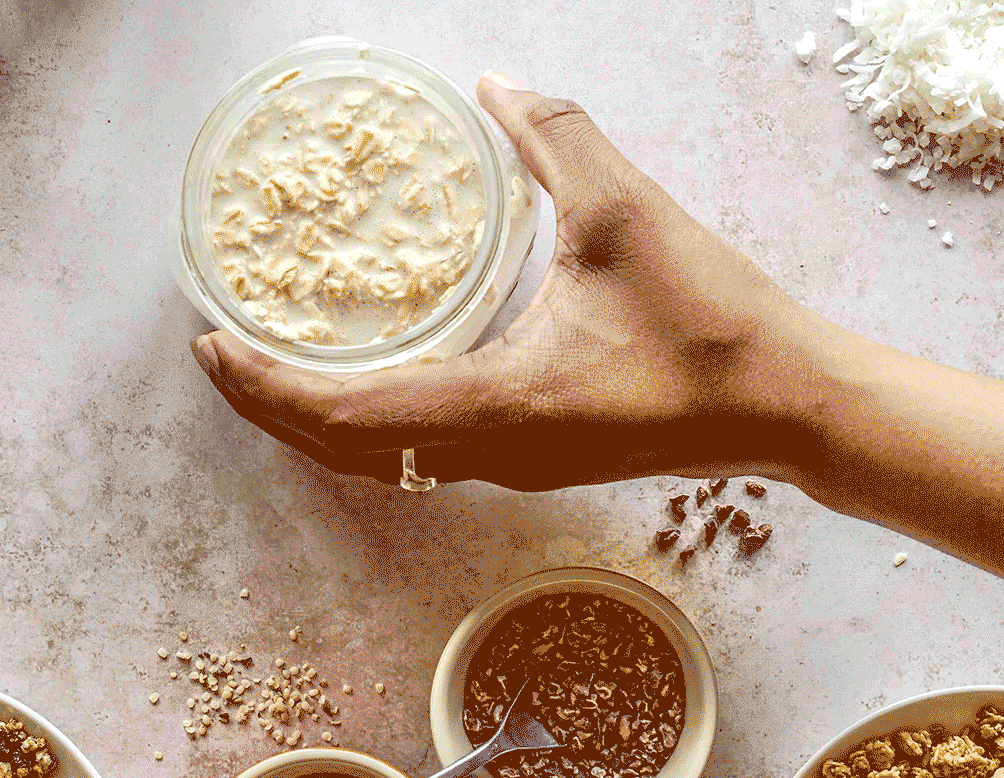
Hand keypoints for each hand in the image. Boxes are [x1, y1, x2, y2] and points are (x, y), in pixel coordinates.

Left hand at [192, 73, 816, 489]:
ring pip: (386, 459)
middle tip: (219, 353)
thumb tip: (497, 86)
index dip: (267, 385)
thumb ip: (555, 139)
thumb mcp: (626, 214)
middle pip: (347, 451)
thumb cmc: (714, 327)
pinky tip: (371, 375)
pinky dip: (374, 420)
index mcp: (498, 408)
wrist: (791, 405)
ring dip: (319, 419)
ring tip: (275, 366)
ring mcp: (517, 464)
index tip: (212, 343)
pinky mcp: (541, 455)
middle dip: (272, 407)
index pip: (345, 415)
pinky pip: (426, 450)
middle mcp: (493, 453)